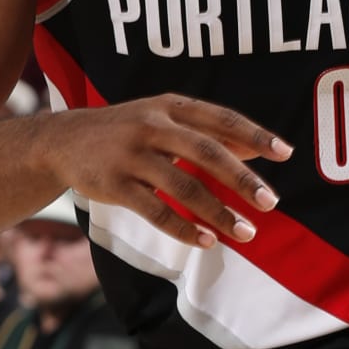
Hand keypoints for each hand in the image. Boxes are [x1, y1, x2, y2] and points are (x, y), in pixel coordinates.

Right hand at [50, 94, 292, 253]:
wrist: (62, 141)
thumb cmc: (127, 130)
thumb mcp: (165, 119)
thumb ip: (211, 132)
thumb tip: (262, 146)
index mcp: (171, 107)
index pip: (221, 119)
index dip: (255, 135)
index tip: (286, 153)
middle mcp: (152, 126)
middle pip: (207, 152)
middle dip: (242, 179)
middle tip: (271, 203)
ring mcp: (132, 156)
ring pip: (184, 186)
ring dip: (218, 212)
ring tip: (246, 233)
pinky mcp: (115, 185)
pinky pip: (156, 211)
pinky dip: (184, 228)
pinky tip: (208, 241)